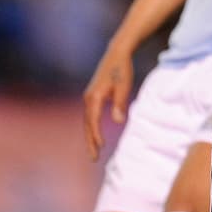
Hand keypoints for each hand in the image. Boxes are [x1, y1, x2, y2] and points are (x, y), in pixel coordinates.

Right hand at [82, 43, 133, 160]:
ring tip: (94, 151)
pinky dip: (92, 127)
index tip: (101, 146)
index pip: (93, 120)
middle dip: (90, 141)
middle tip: (93, 158)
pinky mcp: (92, 95)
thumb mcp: (124, 86)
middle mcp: (88, 98)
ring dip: (90, 136)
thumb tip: (119, 121)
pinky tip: (96, 135)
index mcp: (95, 96)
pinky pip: (90, 115)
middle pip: (87, 124)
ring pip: (87, 121)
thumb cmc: (122, 69)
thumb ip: (120, 103)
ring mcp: (89, 97)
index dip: (96, 135)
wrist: (117, 53)